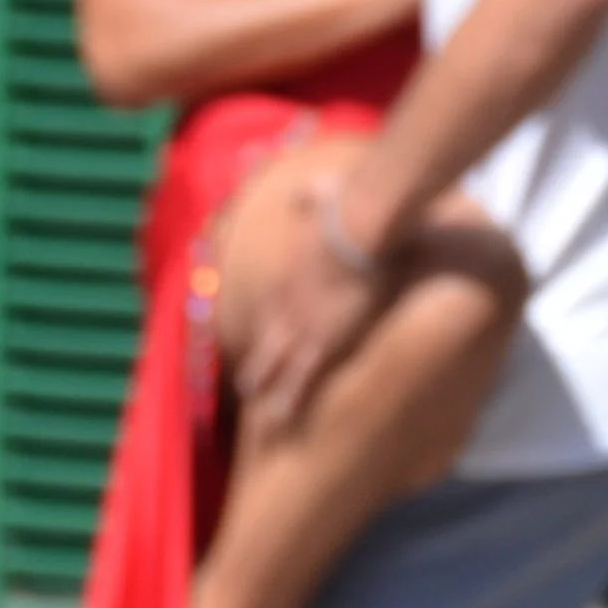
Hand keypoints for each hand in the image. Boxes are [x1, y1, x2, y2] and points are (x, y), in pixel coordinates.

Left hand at [228, 171, 390, 429]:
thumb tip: (302, 191)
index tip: (264, 335)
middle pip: (269, 338)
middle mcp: (289, 301)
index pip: (275, 303)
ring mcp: (303, 323)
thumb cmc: (350, 206)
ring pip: (278, 362)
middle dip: (259, 362)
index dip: (270, 322)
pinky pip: (301, 376)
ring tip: (259, 405)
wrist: (361, 225)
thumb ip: (311, 195)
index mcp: (293, 271)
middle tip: (246, 385)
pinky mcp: (323, 340)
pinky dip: (290, 396)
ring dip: (266, 383)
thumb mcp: (324, 195)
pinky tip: (281, 416)